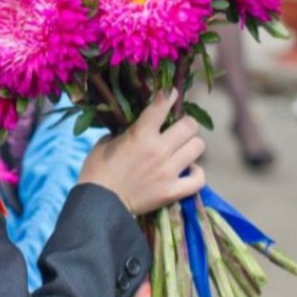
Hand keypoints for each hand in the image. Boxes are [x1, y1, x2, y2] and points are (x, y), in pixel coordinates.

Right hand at [79, 90, 205, 214]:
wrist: (99, 203)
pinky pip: (199, 179)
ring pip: (197, 147)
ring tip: (182, 150)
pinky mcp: (172, 191)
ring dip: (191, 146)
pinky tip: (188, 170)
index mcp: (140, 135)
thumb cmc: (97, 170)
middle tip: (178, 129)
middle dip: (185, 124)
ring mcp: (169, 171)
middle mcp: (159, 150)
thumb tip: (135, 127)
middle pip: (190, 126)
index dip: (169, 95)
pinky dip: (196, 173)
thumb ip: (124, 132)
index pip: (162, 106)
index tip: (171, 92)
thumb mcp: (106, 143)